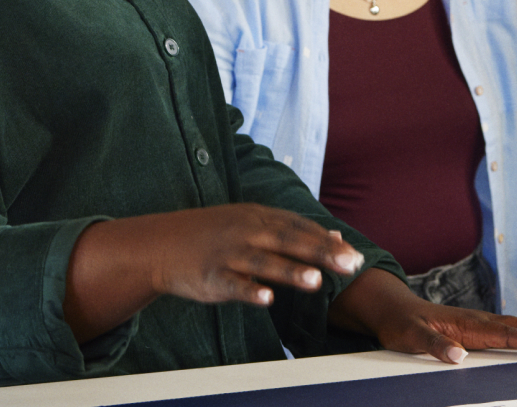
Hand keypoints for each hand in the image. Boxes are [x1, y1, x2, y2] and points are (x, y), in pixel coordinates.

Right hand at [64, 204, 363, 340]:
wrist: (160, 244)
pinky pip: (233, 284)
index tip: (355, 255)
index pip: (301, 227)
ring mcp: (228, 253)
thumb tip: (336, 236)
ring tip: (315, 281)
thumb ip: (295, 231)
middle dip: (321, 253)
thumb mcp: (254, 223)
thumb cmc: (215, 235)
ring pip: (263, 262)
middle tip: (350, 265)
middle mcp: (247, 231)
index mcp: (260, 217)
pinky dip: (249, 291)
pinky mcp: (210, 276)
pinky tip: (267, 299)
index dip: (328, 241)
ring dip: (289, 271)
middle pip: (289, 241)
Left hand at [328, 268, 516, 363]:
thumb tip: (459, 356)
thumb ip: (433, 346)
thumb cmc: (401, 325)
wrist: (392, 309)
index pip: (509, 334)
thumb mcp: (410, 338)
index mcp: (469, 323)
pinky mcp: (480, 329)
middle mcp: (481, 320)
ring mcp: (482, 323)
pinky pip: (514, 332)